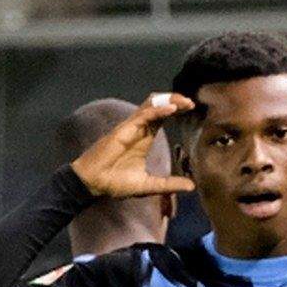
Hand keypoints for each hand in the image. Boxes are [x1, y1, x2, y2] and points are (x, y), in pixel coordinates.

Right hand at [71, 95, 197, 199]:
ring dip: (169, 100)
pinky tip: (172, 109)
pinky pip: (143, 115)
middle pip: (159, 104)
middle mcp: (139, 128)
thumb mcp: (150, 185)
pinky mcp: (124, 129)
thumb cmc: (117, 183)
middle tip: (191, 103)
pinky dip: (158, 110)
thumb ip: (170, 184)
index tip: (192, 109)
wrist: (95, 184)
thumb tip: (192, 187)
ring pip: (151, 104)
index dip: (177, 109)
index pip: (163, 116)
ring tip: (185, 102)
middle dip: (175, 100)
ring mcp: (131, 127)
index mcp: (145, 137)